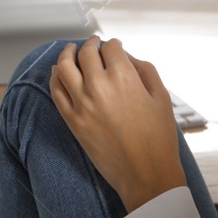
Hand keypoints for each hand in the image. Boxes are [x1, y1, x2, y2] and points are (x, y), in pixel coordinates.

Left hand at [48, 36, 186, 212]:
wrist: (145, 174)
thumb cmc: (159, 137)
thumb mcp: (162, 97)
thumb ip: (145, 70)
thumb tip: (127, 57)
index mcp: (124, 77)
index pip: (111, 48)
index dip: (113, 44)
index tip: (114, 46)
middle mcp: (99, 86)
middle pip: (86, 53)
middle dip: (90, 44)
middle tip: (92, 42)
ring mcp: (82, 104)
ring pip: (64, 67)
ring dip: (66, 54)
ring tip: (70, 50)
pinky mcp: (72, 121)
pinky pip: (56, 92)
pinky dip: (54, 77)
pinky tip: (57, 72)